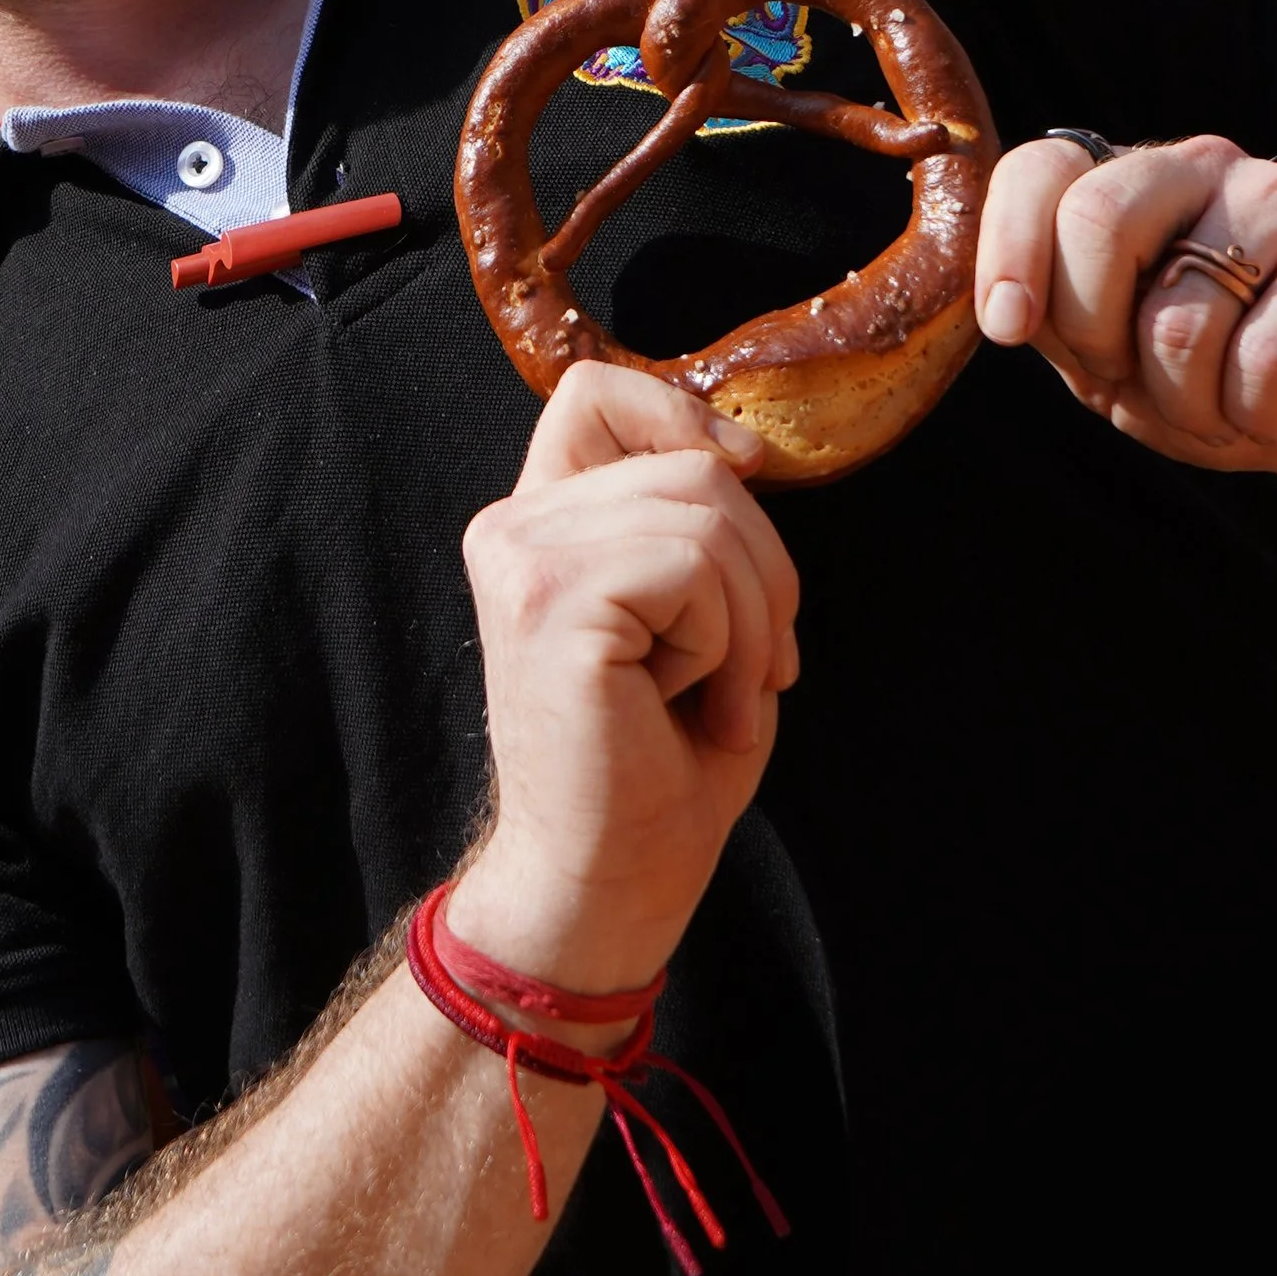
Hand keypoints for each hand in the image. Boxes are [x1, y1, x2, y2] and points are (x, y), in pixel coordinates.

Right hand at [450, 368, 800, 1002]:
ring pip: (705, 515)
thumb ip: (693, 526)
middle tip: (752, 674)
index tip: (739, 483)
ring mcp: (521, 558)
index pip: (593, 392)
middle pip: (691, 465)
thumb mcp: (692, 617)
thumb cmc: (659, 767)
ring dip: (751, 623)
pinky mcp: (549, 601)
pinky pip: (693, 568)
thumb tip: (736, 452)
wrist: (610, 883)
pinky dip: (726, 646)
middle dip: (764, 572)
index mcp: (539, 524)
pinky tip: (689, 706)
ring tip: (719, 699)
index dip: (680, 417)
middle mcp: (512, 526)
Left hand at [977, 131, 1276, 482]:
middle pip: (1097, 220)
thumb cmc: (1227, 384)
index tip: (1010, 327)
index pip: (1042, 171)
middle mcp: (1204, 166)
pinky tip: (1276, 412)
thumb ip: (1056, 321)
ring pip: (1177, 318)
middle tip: (1133, 383)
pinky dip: (1256, 415)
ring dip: (1187, 406)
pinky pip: (1264, 357)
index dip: (1007, 247)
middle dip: (1094, 335)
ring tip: (1222, 412)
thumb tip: (1004, 310)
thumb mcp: (1119, 363)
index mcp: (1133, 182)